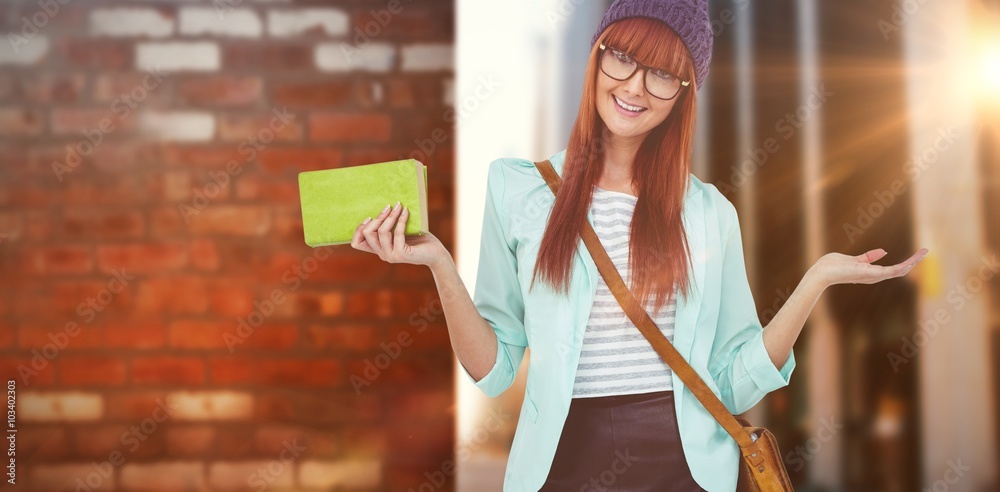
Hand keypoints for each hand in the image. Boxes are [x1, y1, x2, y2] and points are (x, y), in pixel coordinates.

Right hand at [351, 201, 450, 268]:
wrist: (435, 254)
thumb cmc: (418, 239)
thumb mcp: (399, 232)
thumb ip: (388, 226)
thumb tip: (382, 205)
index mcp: (378, 249)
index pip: (356, 243)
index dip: (359, 228)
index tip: (370, 216)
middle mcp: (382, 254)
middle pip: (367, 234)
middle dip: (377, 217)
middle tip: (388, 207)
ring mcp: (391, 255)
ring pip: (381, 232)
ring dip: (390, 216)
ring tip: (399, 206)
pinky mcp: (401, 254)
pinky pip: (397, 233)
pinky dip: (401, 219)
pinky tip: (406, 211)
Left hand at [811, 247, 928, 287]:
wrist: (822, 272)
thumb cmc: (833, 266)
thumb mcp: (855, 260)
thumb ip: (869, 257)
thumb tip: (884, 251)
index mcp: (871, 273)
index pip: (893, 270)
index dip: (906, 263)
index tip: (917, 254)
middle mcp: (874, 277)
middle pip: (900, 271)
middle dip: (913, 262)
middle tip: (926, 251)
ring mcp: (874, 276)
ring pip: (899, 271)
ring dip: (913, 261)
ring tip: (924, 252)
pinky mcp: (871, 273)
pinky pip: (892, 271)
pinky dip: (904, 265)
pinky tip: (913, 259)